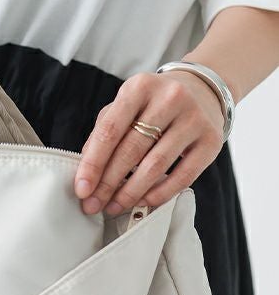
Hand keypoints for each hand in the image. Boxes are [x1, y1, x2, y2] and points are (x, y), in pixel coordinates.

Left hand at [73, 70, 226, 214]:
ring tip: (115, 206)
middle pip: (131, 150)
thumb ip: (104, 131)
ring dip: (131, 192)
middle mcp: (169, 98)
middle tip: (94, 204)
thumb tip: (85, 170)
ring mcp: (194, 118)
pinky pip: (184, 175)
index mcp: (139, 87)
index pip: (110, 131)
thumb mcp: (126, 105)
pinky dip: (161, 193)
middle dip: (108, 183)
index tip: (81, 189)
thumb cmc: (153, 103)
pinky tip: (144, 201)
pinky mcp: (212, 140)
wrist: (202, 90)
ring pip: (156, 165)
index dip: (93, 163)